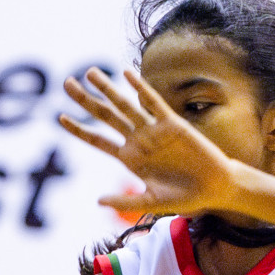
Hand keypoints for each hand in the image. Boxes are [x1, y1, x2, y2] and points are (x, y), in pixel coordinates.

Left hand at [60, 67, 239, 216]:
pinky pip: (153, 102)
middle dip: (85, 100)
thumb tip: (97, 201)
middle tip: (65, 83)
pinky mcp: (172, 123)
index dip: (79, 129)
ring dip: (107, 89)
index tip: (60, 118)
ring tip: (89, 73)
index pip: (97, 140)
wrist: (214, 188)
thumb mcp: (150, 202)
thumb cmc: (182, 196)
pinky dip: (140, 88)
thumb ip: (125, 201)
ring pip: (125, 105)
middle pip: (105, 116)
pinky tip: (127, 75)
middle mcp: (137, 140)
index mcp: (128, 158)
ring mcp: (153, 130)